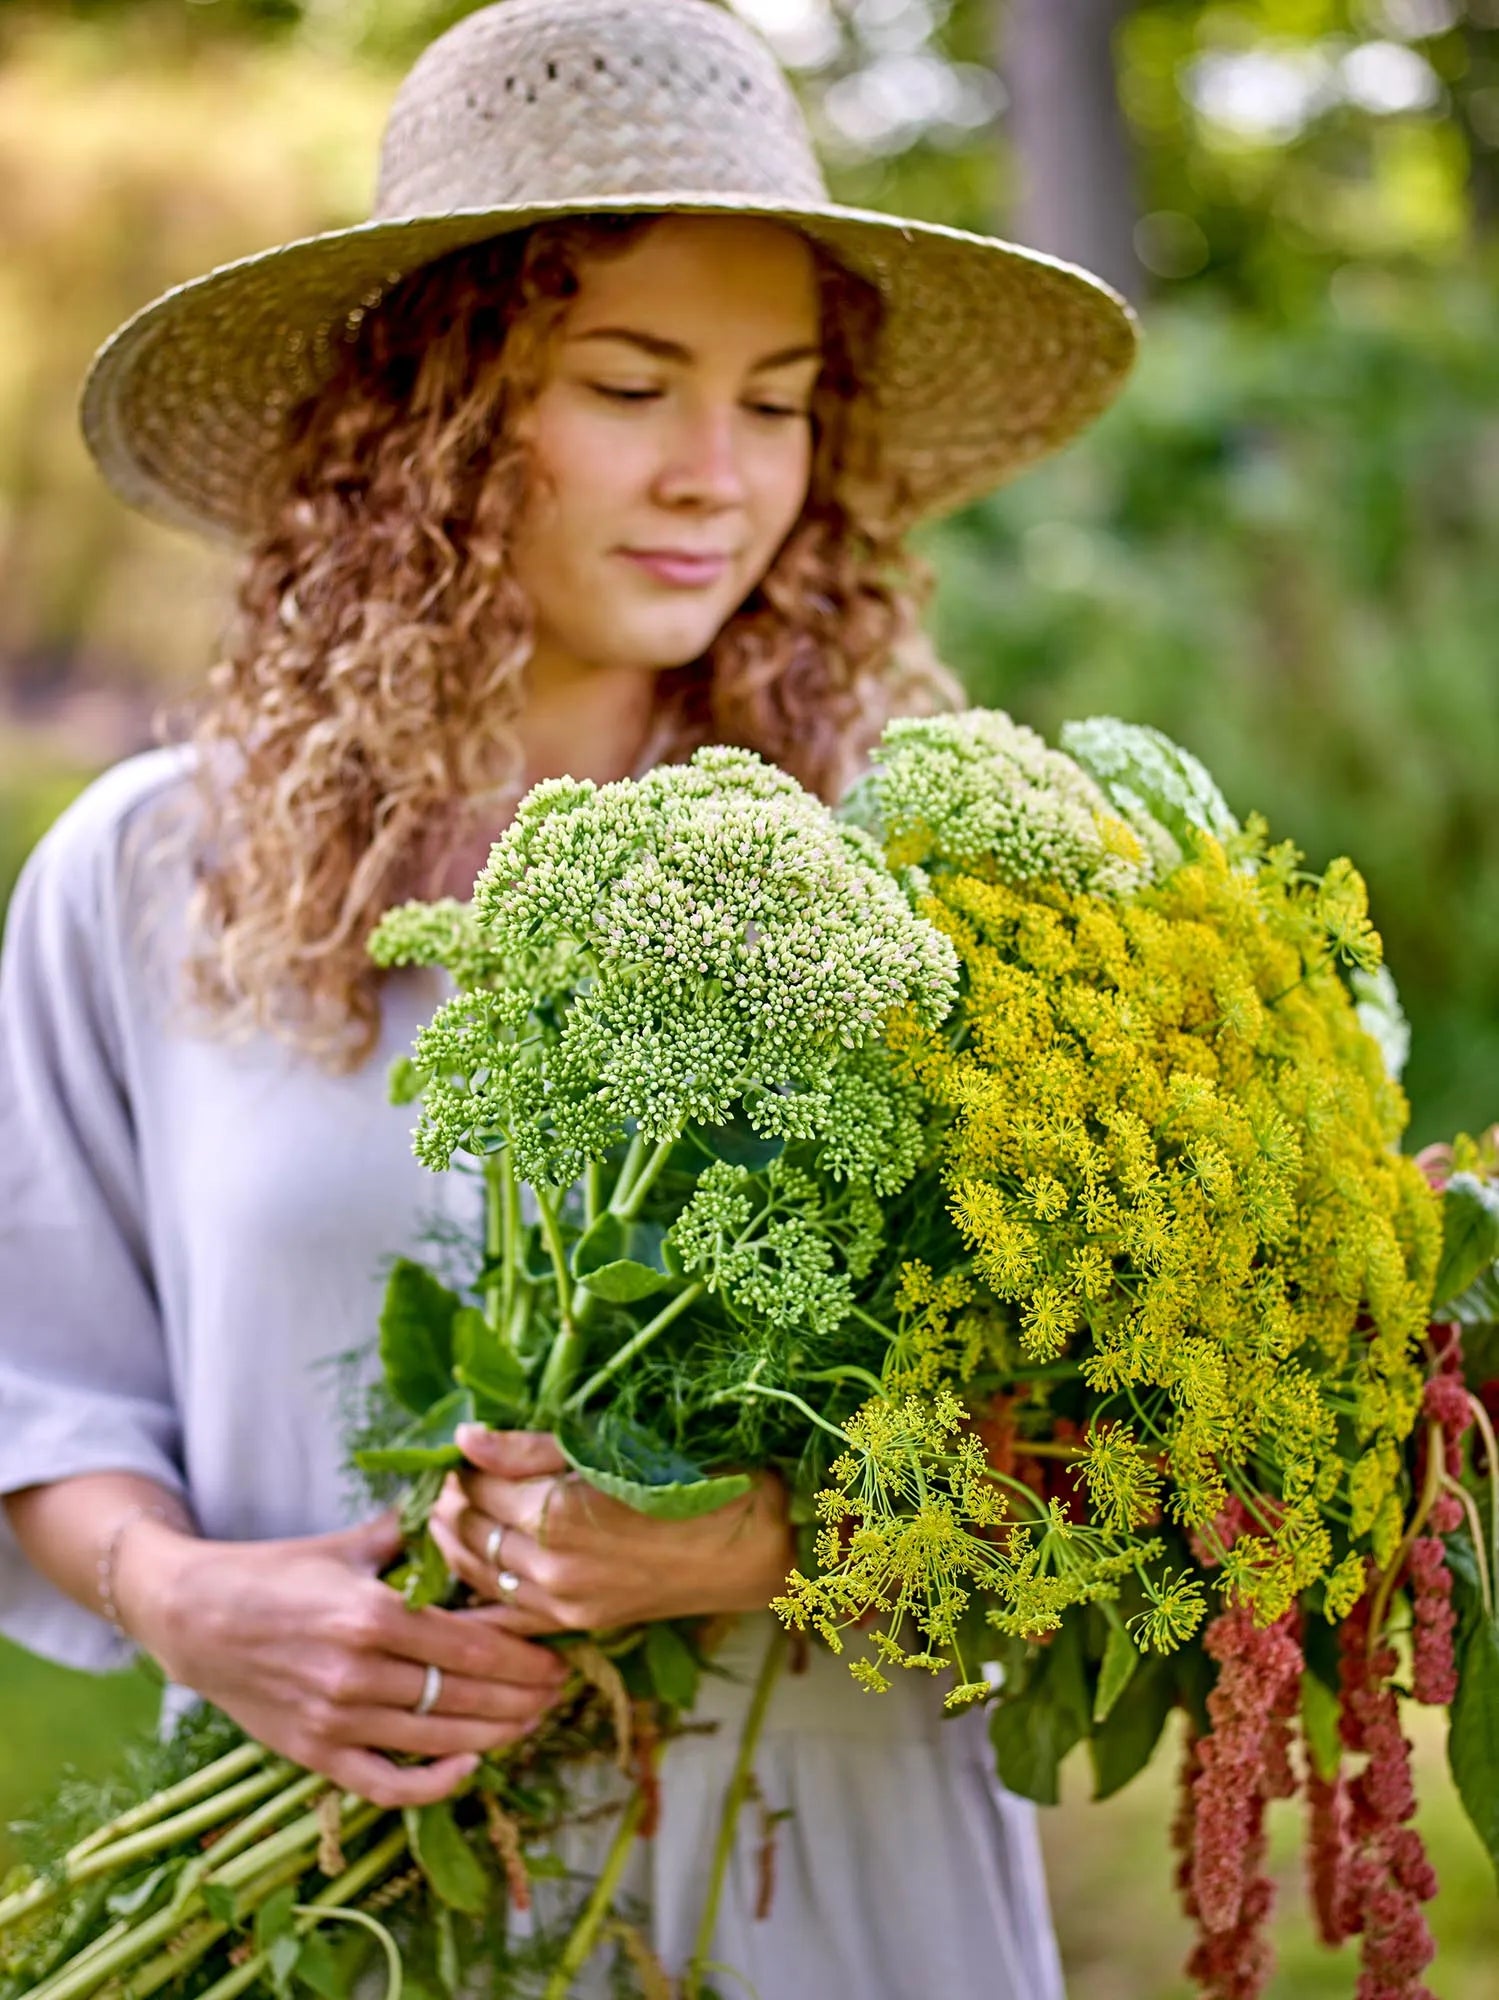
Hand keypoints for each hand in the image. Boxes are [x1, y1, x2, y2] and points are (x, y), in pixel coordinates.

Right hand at [115, 1511, 570, 1807]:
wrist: (195, 1617)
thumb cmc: (279, 1571)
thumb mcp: (350, 1543)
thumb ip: (415, 1533)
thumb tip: (474, 1502)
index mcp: (371, 1613)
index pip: (472, 1647)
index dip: (524, 1657)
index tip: (557, 1655)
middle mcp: (357, 1673)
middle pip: (464, 1697)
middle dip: (523, 1697)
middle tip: (559, 1689)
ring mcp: (335, 1721)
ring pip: (437, 1741)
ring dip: (496, 1735)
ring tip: (532, 1720)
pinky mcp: (315, 1755)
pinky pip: (386, 1786)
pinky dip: (432, 1785)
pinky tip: (467, 1765)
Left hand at [430, 1426, 796, 1635]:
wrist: (760, 1547)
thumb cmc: (702, 1480)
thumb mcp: (618, 1447)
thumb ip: (532, 1448)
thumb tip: (466, 1436)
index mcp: (558, 1515)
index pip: (478, 1484)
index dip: (463, 1460)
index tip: (462, 1442)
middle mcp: (551, 1568)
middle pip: (468, 1528)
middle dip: (451, 1497)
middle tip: (453, 1471)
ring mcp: (563, 1603)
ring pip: (477, 1571)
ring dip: (456, 1538)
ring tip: (453, 1508)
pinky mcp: (578, 1623)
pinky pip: (505, 1613)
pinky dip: (480, 1587)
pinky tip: (472, 1564)